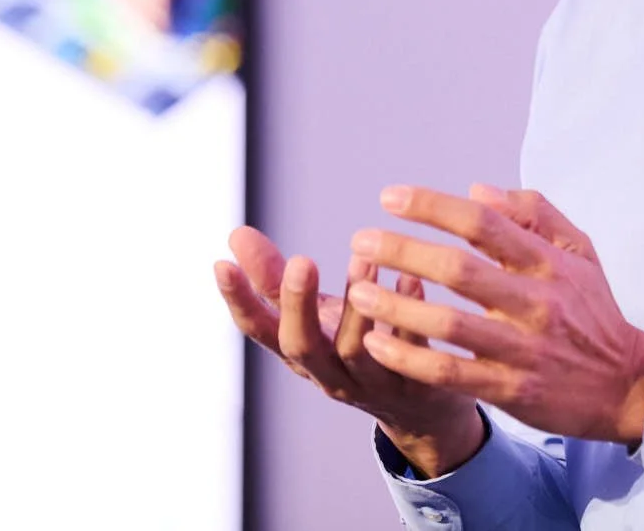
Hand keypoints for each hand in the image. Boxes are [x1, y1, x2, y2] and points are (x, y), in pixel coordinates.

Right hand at [213, 225, 485, 472]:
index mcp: (299, 355)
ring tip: (364, 259)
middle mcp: (329, 373)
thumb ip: (277, 280)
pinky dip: (409, 315)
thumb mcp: (316, 317)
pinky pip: (412, 350)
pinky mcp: (417, 384)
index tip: (222, 264)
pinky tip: (410, 279)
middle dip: (298, 305)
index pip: (258, 331)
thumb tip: (235, 235)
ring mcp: (372, 383)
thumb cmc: (357, 348)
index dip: (238, 301)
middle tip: (300, 261)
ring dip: (357, 306)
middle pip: (302, 346)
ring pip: (356, 351)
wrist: (421, 410)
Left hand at [346, 184, 643, 446]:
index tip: (391, 197)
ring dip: (396, 305)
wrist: (626, 384)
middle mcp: (535, 302)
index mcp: (548, 263)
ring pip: (448, 322)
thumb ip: (535, 213)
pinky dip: (410, 356)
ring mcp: (522, 348)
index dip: (433, 206)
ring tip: (357, 292)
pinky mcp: (511, 389)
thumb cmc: (594, 311)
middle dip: (403, 249)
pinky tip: (377, 343)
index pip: (484, 223)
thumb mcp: (579, 251)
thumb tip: (477, 190)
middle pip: (458, 268)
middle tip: (361, 239)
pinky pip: (450, 371)